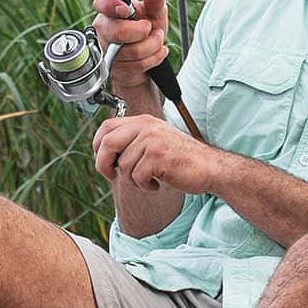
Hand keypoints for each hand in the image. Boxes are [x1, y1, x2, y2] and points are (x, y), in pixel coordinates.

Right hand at [91, 0, 169, 89]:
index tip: (127, 9)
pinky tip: (156, 53)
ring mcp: (107, 50)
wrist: (146, 61)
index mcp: (110, 10)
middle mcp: (104, 29)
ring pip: (131, 51)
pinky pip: (136, 65)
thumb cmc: (146, 33)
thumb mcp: (154, 15)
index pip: (100, 4)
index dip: (111, 6)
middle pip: (117, 32)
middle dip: (142, 31)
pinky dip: (154, 58)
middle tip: (150, 28)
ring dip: (153, 46)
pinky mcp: (114, 68)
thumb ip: (155, 1)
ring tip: (156, 40)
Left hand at [92, 114, 218, 193]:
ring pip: (123, 165)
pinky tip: (156, 183)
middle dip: (104, 164)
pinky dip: (144, 186)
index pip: (106, 126)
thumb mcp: (155, 140)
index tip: (103, 160)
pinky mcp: (158, 157)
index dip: (97, 145)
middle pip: (107, 143)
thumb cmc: (182, 158)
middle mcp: (146, 127)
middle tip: (112, 176)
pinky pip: (137, 176)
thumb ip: (132, 139)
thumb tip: (102, 151)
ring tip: (148, 179)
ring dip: (132, 180)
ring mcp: (153, 141)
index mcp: (143, 121)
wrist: (210, 167)